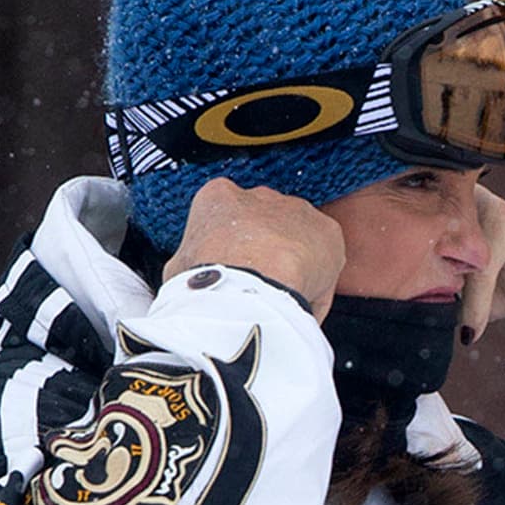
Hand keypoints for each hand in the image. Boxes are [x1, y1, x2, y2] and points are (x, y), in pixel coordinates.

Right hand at [163, 178, 346, 322]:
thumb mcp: (177, 273)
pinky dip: (315, 290)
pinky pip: (323, 266)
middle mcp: (260, 195)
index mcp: (217, 197)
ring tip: (281, 305)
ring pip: (296, 245)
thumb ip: (188, 268)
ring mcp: (296, 210)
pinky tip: (301, 309)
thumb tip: (188, 286)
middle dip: (265, 257)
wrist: (245, 290)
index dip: (230, 256)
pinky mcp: (327, 232)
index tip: (233, 279)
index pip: (225, 222)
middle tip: (260, 292)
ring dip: (292, 272)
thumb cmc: (205, 283)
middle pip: (265, 228)